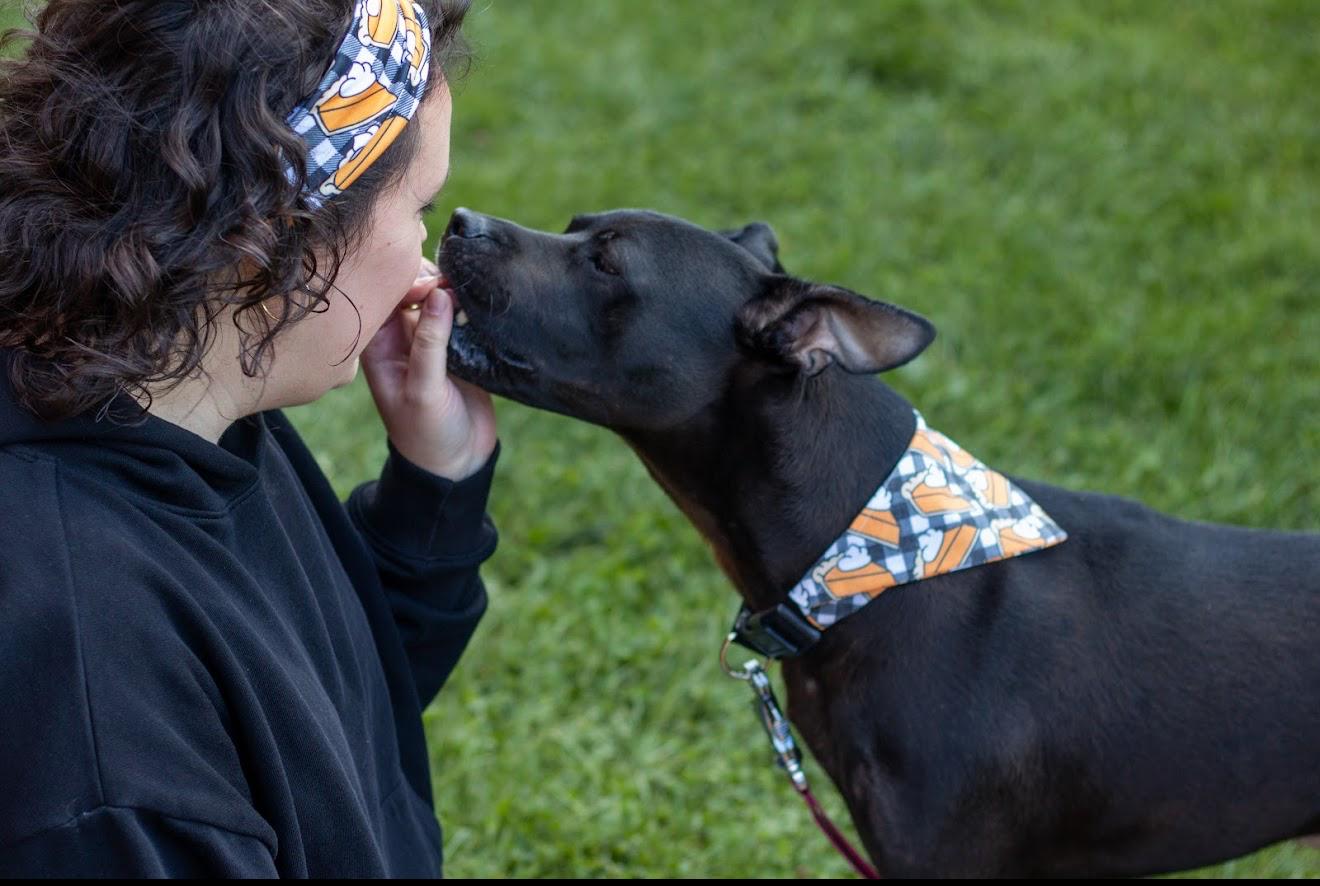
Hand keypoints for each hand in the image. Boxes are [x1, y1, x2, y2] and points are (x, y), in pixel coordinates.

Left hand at [359, 257, 497, 480]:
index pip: (382, 298)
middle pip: (408, 291)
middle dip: (429, 281)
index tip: (433, 288)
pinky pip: (460, 315)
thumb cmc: (427, 433)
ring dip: (451, 290)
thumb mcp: (424, 390)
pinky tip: (479, 302)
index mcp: (378, 348)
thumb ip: (430, 343)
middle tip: (454, 285)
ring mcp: (429, 342)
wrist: (457, 463)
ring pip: (436, 299)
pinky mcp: (457, 347)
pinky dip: (468, 305)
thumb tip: (440, 293)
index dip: (404, 284)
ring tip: (469, 291)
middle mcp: (401, 339)